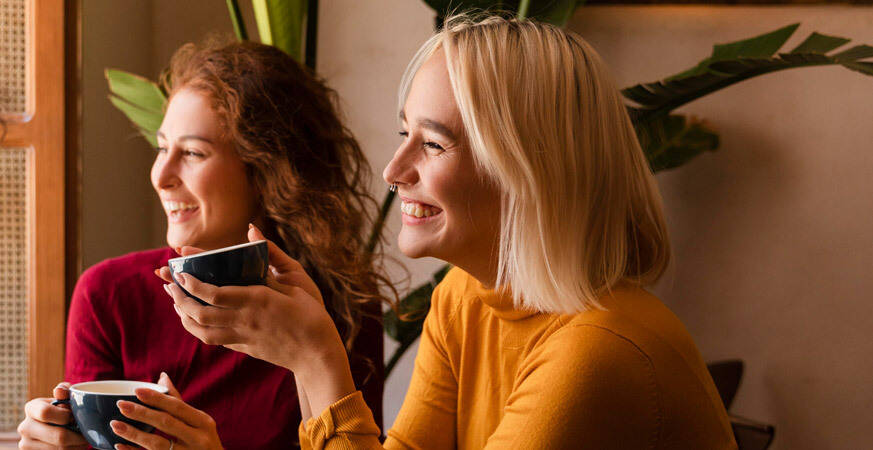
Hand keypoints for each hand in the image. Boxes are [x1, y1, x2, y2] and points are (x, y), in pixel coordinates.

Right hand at [18, 382, 88, 448]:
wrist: (54, 428)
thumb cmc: (63, 410)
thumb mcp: (65, 399)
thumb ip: (65, 392)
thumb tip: (60, 390)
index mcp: (31, 408)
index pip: (46, 412)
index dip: (66, 416)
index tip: (75, 417)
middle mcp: (25, 427)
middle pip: (58, 436)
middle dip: (77, 435)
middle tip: (86, 432)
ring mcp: (27, 444)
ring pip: (60, 449)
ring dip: (76, 445)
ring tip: (81, 439)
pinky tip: (74, 445)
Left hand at [113, 372, 221, 449]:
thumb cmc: (203, 440)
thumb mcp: (199, 421)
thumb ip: (178, 402)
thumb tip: (162, 378)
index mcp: (203, 423)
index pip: (178, 407)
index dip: (157, 399)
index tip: (137, 391)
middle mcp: (197, 439)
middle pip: (167, 423)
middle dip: (142, 413)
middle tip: (122, 405)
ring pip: (156, 444)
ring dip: (134, 434)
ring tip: (115, 424)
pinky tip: (120, 445)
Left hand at [157, 225, 339, 371]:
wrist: (318, 354)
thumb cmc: (312, 315)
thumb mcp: (295, 283)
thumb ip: (271, 258)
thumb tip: (253, 231)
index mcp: (257, 301)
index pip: (214, 294)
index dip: (192, 284)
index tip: (180, 273)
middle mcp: (245, 320)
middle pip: (201, 313)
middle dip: (180, 299)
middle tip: (170, 286)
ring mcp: (244, 337)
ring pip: (202, 331)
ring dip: (184, 317)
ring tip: (177, 303)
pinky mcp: (246, 348)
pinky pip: (215, 340)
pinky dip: (199, 329)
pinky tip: (195, 321)